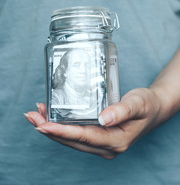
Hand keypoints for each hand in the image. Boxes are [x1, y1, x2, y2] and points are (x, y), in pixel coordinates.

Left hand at [24, 87, 166, 158]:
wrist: (153, 109)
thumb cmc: (147, 105)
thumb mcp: (138, 104)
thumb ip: (121, 111)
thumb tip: (103, 118)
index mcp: (116, 140)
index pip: (83, 137)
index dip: (61, 131)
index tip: (42, 125)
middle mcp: (106, 147)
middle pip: (72, 140)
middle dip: (49, 129)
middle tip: (31, 116)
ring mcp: (102, 144)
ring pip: (72, 139)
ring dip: (52, 128)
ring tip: (36, 115)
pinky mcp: (99, 138)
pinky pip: (76, 135)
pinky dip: (62, 127)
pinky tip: (52, 117)